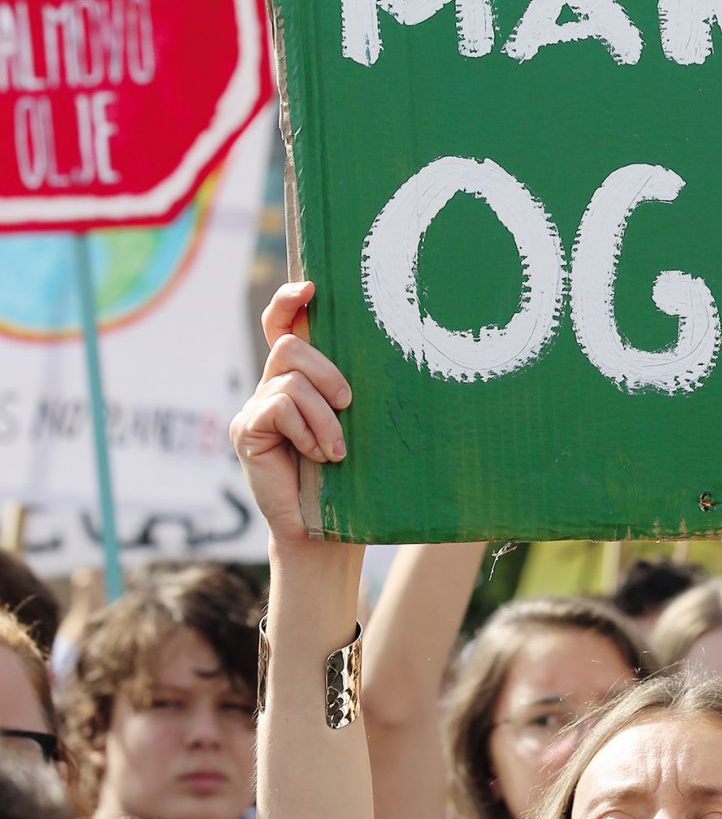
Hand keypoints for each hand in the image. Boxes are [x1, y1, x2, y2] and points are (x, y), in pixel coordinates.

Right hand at [229, 281, 350, 550]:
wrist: (327, 531)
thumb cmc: (352, 477)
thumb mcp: (356, 422)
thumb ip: (348, 388)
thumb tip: (380, 346)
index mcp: (299, 380)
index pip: (283, 327)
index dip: (289, 301)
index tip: (311, 287)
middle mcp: (271, 388)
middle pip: (289, 346)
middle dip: (327, 371)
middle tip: (348, 404)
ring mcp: (253, 409)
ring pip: (290, 380)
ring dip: (323, 415)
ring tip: (336, 450)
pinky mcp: (245, 431)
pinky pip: (278, 407)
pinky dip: (305, 430)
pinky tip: (315, 455)